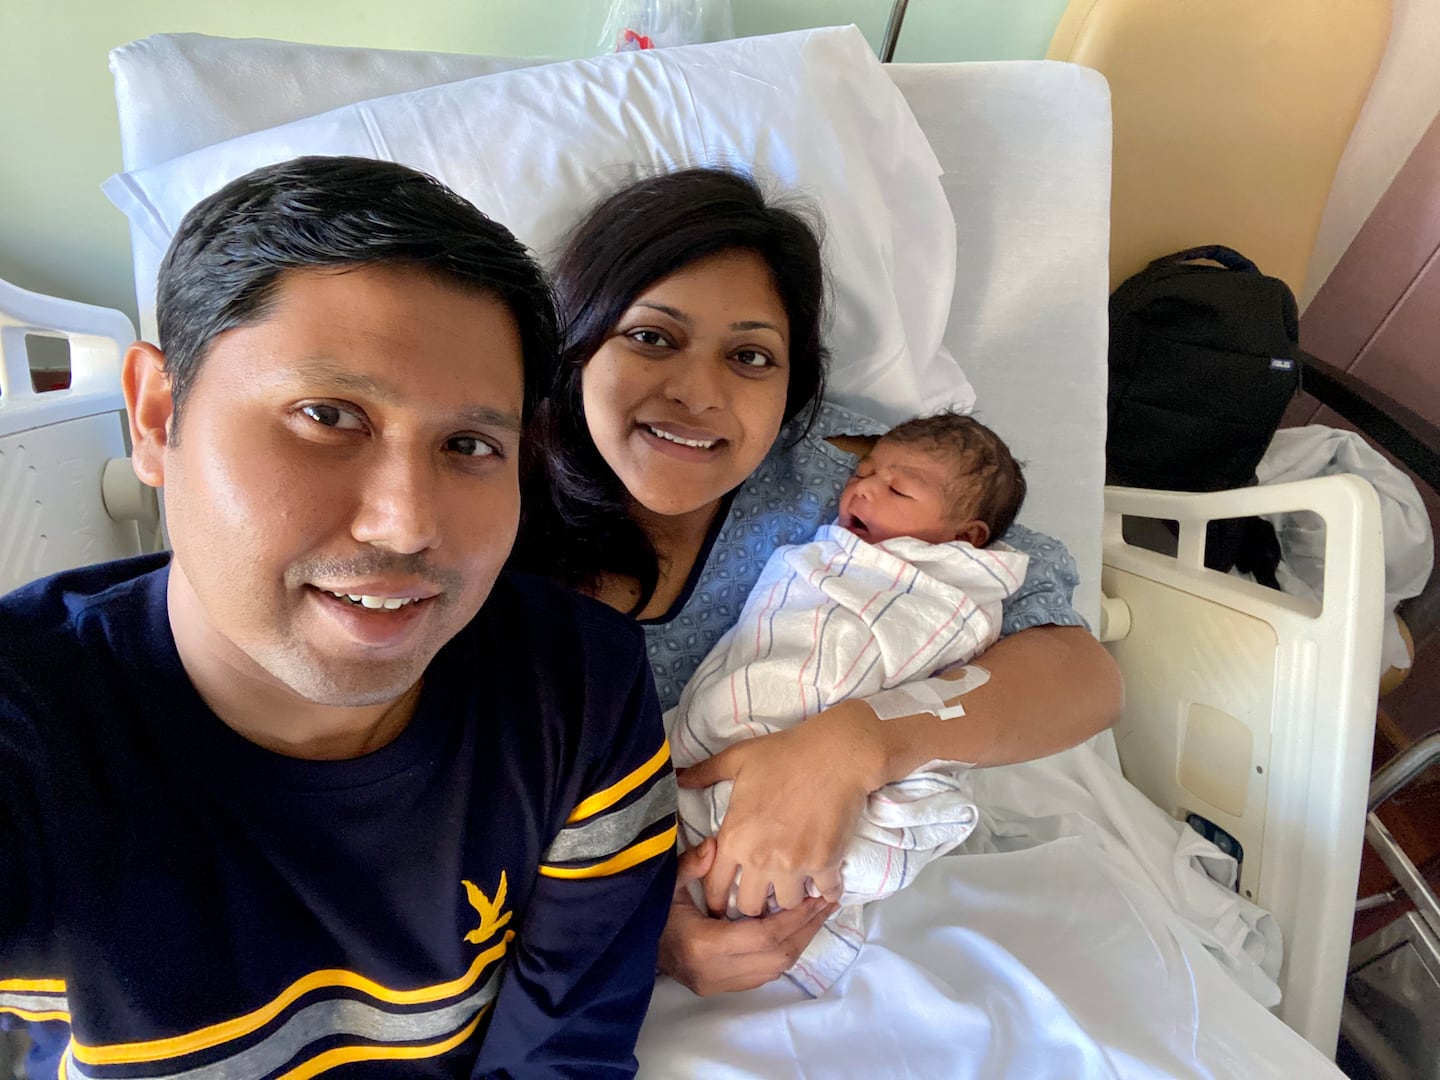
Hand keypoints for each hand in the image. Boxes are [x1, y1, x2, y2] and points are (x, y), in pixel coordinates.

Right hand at [658, 838, 837, 995]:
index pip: (762, 937)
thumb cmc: (648, 914)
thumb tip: (716, 845)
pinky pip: (764, 974)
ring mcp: (718, 985)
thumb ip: (690, 864)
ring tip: (818, 914)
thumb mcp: (665, 884)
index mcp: (703, 946)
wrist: (628, 950)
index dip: (794, 918)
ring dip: (800, 941)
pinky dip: (784, 952)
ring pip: (775, 968)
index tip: (816, 897)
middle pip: (776, 956)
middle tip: (828, 902)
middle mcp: (714, 972)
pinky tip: (795, 930)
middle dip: (806, 929)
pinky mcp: (721, 988)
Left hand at [678, 699, 882, 915]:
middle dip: (755, 903)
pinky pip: (825, 892)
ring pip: (787, 904)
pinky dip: (827, 891)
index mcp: (735, 838)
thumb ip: (705, 773)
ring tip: (795, 886)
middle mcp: (760, 859)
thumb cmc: (783, 754)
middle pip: (750, 906)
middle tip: (763, 894)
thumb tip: (678, 777)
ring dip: (790, 897)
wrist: (834, 754)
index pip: (715, 888)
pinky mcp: (825, 863)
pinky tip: (827, 884)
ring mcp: (794, 865)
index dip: (717, 899)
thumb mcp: (736, 758)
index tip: (724, 902)